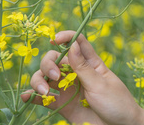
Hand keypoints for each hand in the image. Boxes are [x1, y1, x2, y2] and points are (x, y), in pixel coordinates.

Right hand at [21, 30, 143, 124]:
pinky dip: (33, 96)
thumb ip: (83, 67)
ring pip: (46, 78)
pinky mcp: (62, 105)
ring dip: (39, 80)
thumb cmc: (116, 103)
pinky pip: (44, 99)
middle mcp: (76, 74)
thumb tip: (72, 45)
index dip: (66, 37)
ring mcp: (68, 89)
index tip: (56, 39)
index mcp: (90, 64)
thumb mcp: (100, 84)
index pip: (77, 43)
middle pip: (55, 59)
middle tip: (54, 76)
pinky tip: (26, 96)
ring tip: (44, 91)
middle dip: (48, 63)